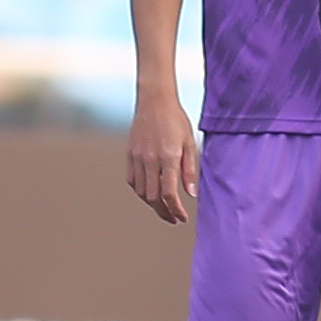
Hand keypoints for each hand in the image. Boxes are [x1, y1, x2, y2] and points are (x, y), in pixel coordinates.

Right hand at [127, 91, 197, 223]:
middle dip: (164, 212)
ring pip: (141, 192)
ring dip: (153, 204)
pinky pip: (133, 181)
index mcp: (168, 157)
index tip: (182, 218)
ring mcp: (137, 157)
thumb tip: (190, 194)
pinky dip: (141, 192)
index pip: (169, 193)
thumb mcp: (189, 143)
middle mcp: (150, 159)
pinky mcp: (130, 155)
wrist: (154, 101)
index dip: (175, 210)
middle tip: (173, 219)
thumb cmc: (176, 120)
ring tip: (164, 208)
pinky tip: (151, 193)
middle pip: (153, 197)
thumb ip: (190, 170)